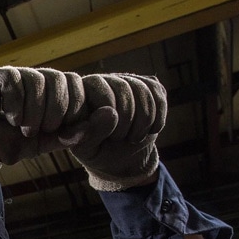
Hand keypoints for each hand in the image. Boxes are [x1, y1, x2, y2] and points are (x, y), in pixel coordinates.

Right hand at [0, 67, 85, 172]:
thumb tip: (111, 115)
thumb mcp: (55, 140)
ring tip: (23, 127)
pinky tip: (10, 117)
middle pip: (59, 78)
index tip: (58, 128)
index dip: (72, 105)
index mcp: (53, 91)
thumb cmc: (19, 144)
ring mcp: (14, 76)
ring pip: (37, 78)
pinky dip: (15, 101)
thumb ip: (81, 130)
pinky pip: (12, 78)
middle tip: (40, 129)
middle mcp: (35, 79)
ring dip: (33, 109)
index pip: (74, 83)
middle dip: (54, 109)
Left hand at [67, 74, 165, 190]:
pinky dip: (158, 116)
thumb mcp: (87, 148)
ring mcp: (126, 81)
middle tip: (120, 138)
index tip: (109, 136)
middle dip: (127, 118)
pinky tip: (150, 130)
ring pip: (143, 89)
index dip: (109, 112)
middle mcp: (102, 81)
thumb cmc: (97, 151)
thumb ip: (92, 132)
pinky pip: (158, 93)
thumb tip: (110, 112)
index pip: (97, 87)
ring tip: (133, 137)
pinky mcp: (147, 87)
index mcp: (81, 93)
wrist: (121, 156)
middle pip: (123, 86)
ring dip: (144, 119)